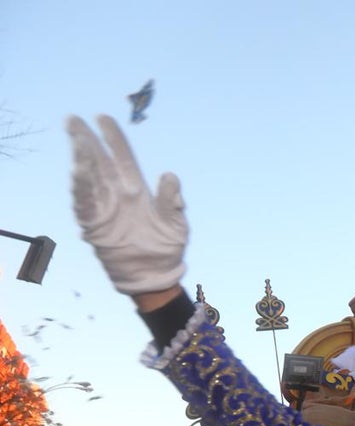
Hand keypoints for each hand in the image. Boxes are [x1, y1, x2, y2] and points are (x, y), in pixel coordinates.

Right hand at [67, 114, 187, 294]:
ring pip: (89, 178)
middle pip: (99, 162)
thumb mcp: (176, 223)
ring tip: (77, 142)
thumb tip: (169, 175)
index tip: (103, 117)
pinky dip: (81, 188)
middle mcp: (117, 194)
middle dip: (87, 141)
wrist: (155, 276)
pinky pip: (84, 203)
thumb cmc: (166, 247)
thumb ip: (171, 200)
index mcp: (137, 189)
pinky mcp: (95, 225)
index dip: (113, 138)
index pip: (123, 157)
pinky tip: (77, 171)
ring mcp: (105, 208)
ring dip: (82, 160)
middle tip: (73, 120)